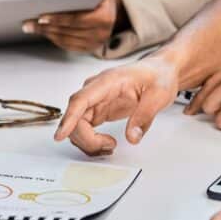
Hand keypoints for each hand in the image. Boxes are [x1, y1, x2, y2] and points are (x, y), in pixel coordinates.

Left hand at [22, 0, 126, 52]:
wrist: (112, 5)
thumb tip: (51, 0)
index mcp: (105, 17)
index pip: (77, 20)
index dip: (57, 19)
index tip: (40, 17)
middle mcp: (102, 34)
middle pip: (68, 32)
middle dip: (45, 28)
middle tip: (27, 23)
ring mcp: (96, 44)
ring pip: (65, 40)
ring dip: (46, 34)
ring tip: (30, 27)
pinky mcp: (89, 49)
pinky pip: (67, 46)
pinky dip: (53, 38)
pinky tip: (42, 32)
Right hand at [54, 54, 178, 154]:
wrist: (160, 72)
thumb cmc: (158, 77)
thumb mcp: (158, 95)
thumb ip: (144, 117)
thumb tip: (132, 138)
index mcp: (107, 81)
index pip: (80, 100)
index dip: (68, 118)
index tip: (60, 135)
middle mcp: (95, 91)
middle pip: (76, 118)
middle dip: (87, 139)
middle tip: (109, 147)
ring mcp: (94, 101)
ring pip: (77, 126)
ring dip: (88, 142)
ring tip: (110, 147)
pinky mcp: (97, 111)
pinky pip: (84, 129)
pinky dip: (91, 141)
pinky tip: (106, 145)